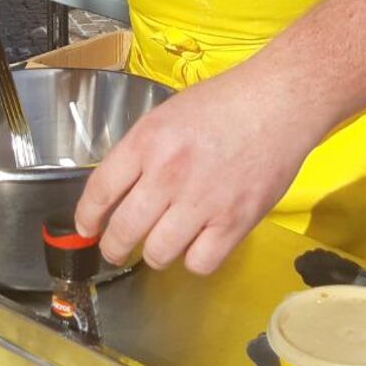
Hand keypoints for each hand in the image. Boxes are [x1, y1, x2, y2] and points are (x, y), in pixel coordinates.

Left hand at [75, 56, 318, 275]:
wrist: (278, 103)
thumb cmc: (224, 103)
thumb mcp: (167, 114)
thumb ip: (142, 151)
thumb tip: (119, 190)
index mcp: (147, 142)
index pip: (99, 191)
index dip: (87, 218)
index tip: (87, 228)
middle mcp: (168, 174)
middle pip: (122, 231)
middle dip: (112, 247)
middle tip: (116, 249)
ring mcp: (202, 201)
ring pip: (157, 254)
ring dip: (153, 254)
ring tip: (160, 245)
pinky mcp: (235, 222)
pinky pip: (199, 263)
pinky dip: (194, 259)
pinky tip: (197, 244)